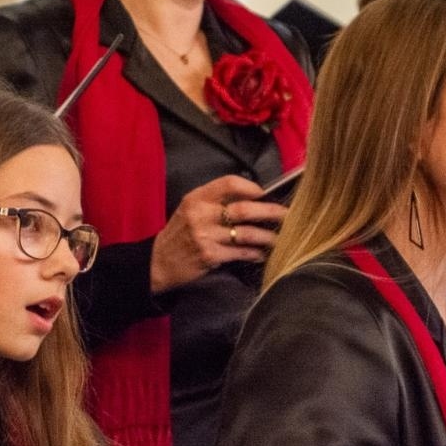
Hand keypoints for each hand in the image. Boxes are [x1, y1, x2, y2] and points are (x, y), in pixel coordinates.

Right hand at [150, 174, 286, 293]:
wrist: (158, 262)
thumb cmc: (179, 233)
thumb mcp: (190, 209)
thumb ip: (215, 201)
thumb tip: (252, 198)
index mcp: (196, 198)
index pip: (229, 183)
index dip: (252, 188)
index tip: (266, 193)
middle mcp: (200, 214)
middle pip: (244, 209)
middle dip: (270, 212)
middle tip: (287, 215)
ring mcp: (205, 236)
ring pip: (246, 234)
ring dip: (267, 236)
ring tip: (280, 238)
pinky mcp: (210, 256)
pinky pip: (240, 252)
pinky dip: (255, 253)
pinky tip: (262, 254)